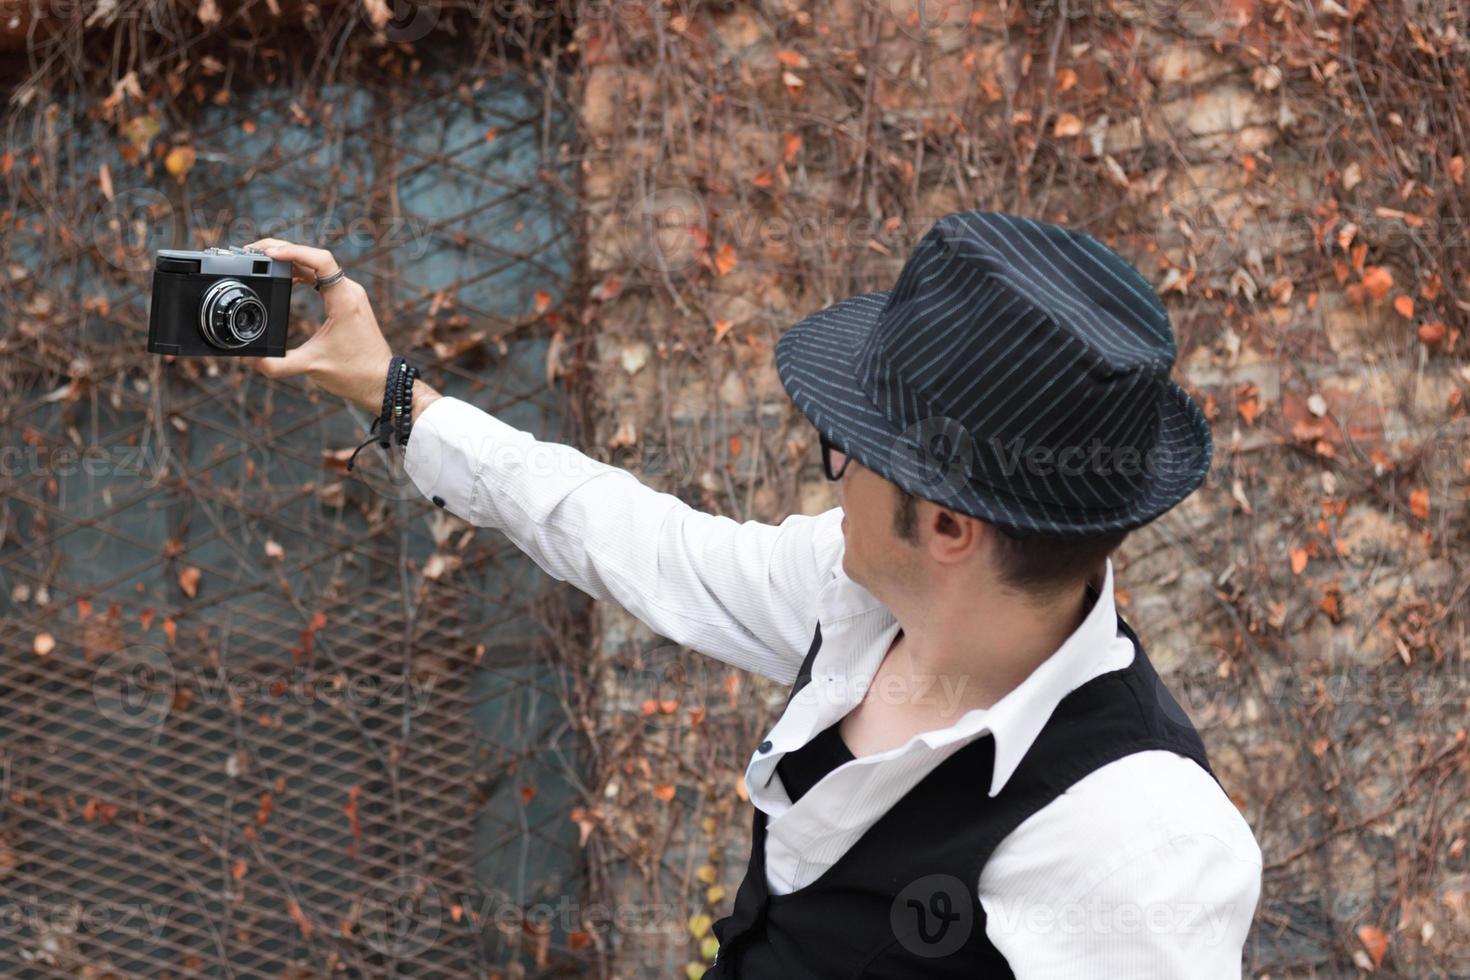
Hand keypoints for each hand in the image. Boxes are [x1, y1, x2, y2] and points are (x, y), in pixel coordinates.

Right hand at [240, 238, 392, 412]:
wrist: (381, 382)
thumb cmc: (355, 374)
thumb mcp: (311, 367)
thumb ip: (277, 364)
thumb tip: (250, 359)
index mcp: (344, 300)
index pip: (321, 261)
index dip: (294, 251)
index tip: (270, 253)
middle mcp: (349, 292)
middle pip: (316, 258)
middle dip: (285, 250)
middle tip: (255, 251)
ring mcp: (350, 295)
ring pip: (319, 266)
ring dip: (293, 260)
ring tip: (265, 260)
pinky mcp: (347, 302)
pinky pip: (323, 278)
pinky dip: (303, 273)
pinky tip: (286, 278)